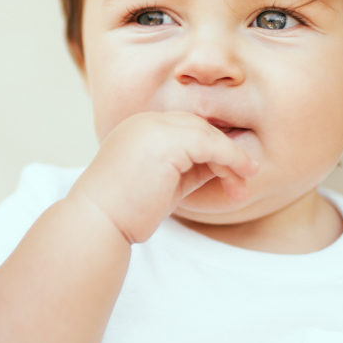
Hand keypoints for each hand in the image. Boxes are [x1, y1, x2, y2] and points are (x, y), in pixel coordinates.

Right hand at [69, 111, 257, 243]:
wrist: (99, 221)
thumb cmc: (125, 211)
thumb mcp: (162, 184)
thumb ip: (187, 168)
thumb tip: (222, 166)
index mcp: (138, 129)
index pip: (185, 130)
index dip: (211, 150)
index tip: (229, 175)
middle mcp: (144, 122)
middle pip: (199, 127)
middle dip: (225, 153)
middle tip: (244, 180)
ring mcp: (154, 127)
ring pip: (208, 134)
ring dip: (232, 158)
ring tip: (244, 185)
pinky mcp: (166, 140)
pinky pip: (210, 144)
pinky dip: (230, 159)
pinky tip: (239, 177)